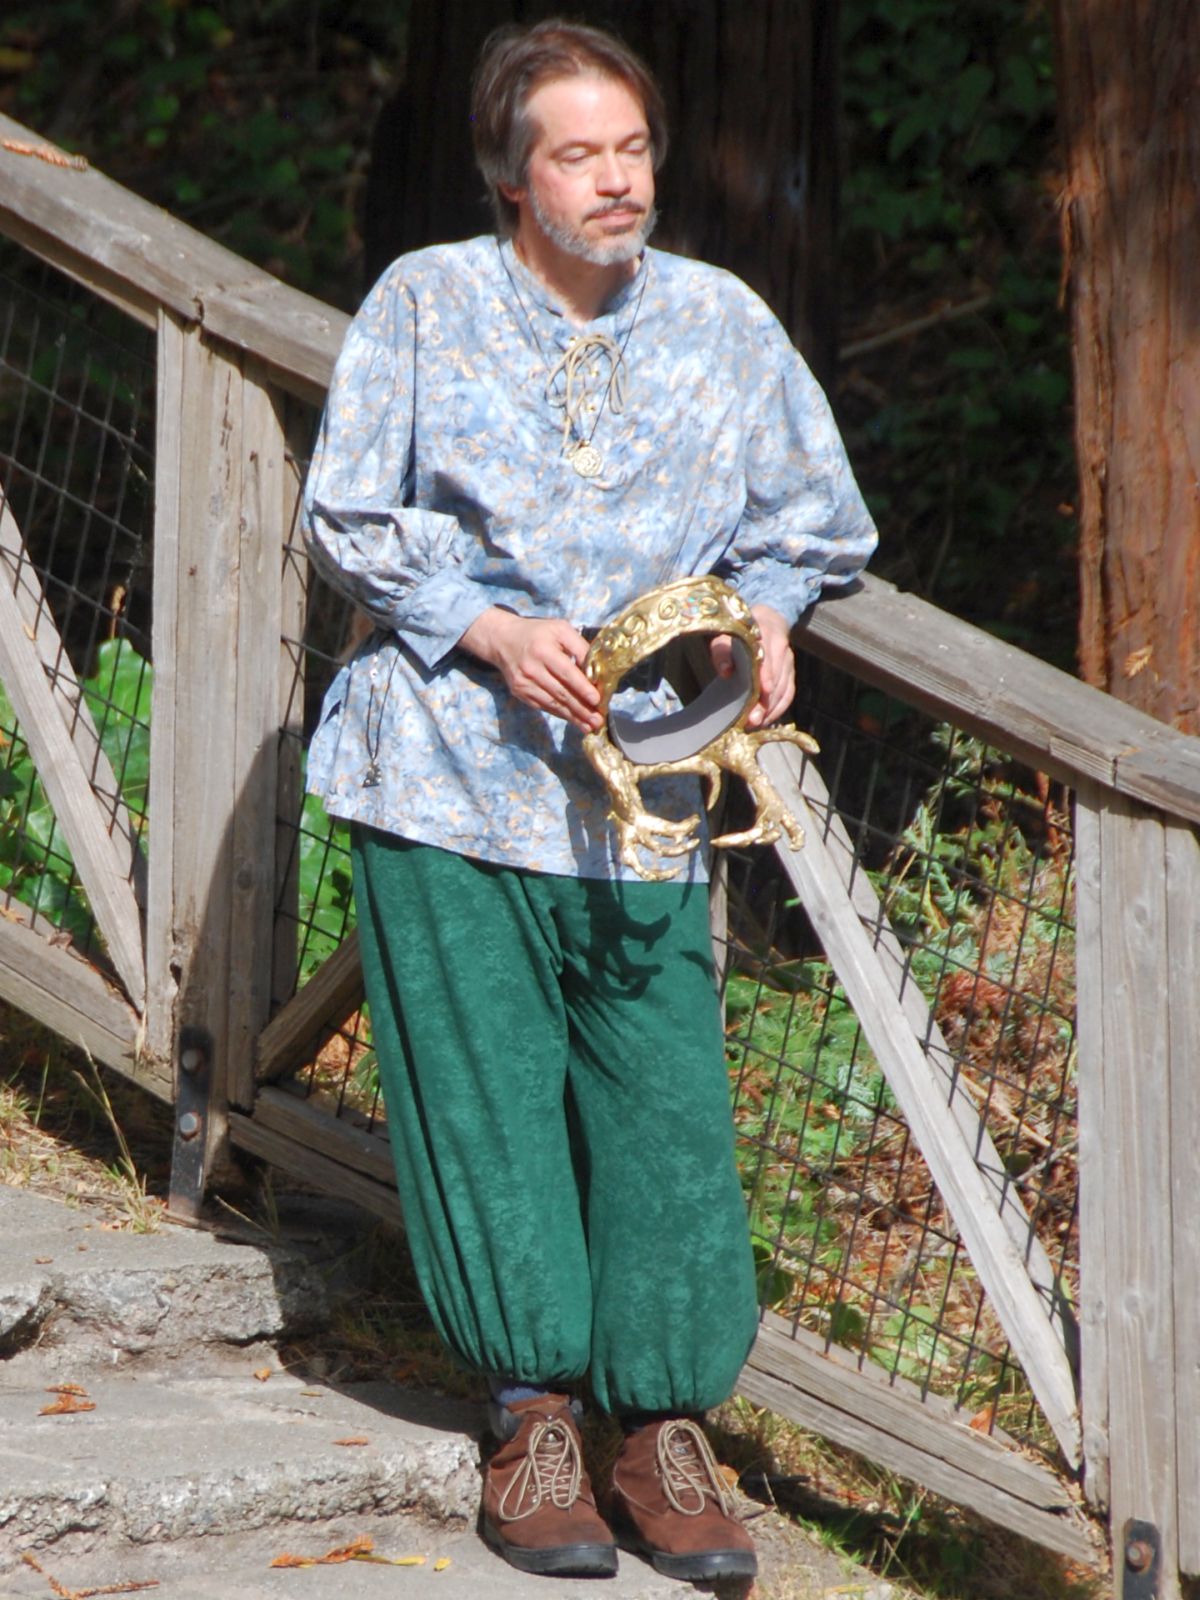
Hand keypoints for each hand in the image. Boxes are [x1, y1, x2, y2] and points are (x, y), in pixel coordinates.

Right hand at [459, 608, 602, 732]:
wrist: (503, 639)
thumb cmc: (538, 633)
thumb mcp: (560, 629)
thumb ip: (579, 646)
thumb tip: (597, 670)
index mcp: (543, 650)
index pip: (566, 672)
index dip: (582, 688)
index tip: (597, 700)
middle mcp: (531, 668)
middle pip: (560, 692)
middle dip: (581, 709)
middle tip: (598, 720)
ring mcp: (523, 683)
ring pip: (552, 703)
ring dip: (573, 716)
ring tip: (589, 726)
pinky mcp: (519, 692)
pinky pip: (543, 706)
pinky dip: (560, 714)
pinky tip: (573, 719)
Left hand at [711, 604, 794, 727]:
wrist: (766, 620)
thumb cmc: (741, 633)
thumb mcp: (726, 635)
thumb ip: (722, 652)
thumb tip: (725, 672)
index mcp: (766, 634)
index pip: (769, 658)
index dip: (766, 676)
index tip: (762, 693)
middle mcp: (781, 648)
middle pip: (776, 678)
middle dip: (765, 701)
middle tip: (752, 720)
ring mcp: (789, 661)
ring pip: (784, 688)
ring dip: (771, 708)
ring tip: (756, 723)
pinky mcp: (791, 672)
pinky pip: (789, 693)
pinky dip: (779, 708)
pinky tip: (767, 719)